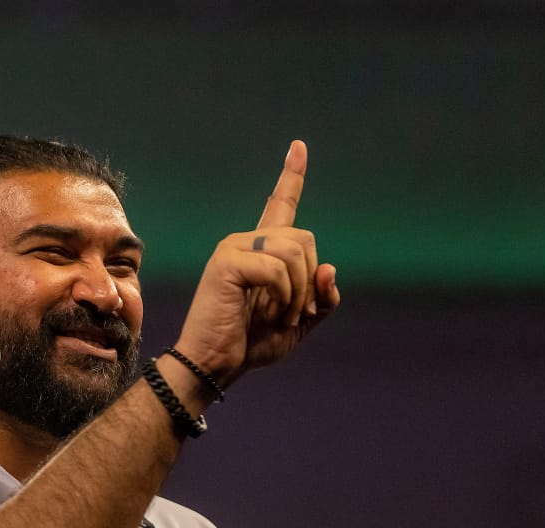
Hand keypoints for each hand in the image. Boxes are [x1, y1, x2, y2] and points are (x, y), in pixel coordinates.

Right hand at [173, 140, 339, 385]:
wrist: (215, 364)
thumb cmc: (251, 343)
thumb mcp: (300, 321)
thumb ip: (321, 297)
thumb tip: (329, 268)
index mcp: (262, 251)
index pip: (280, 204)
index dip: (291, 176)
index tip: (299, 147)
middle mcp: (246, 241)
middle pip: (306, 238)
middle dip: (311, 280)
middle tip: (296, 313)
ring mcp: (234, 247)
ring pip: (295, 252)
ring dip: (299, 293)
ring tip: (281, 316)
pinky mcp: (227, 261)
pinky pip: (278, 268)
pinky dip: (284, 296)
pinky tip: (268, 312)